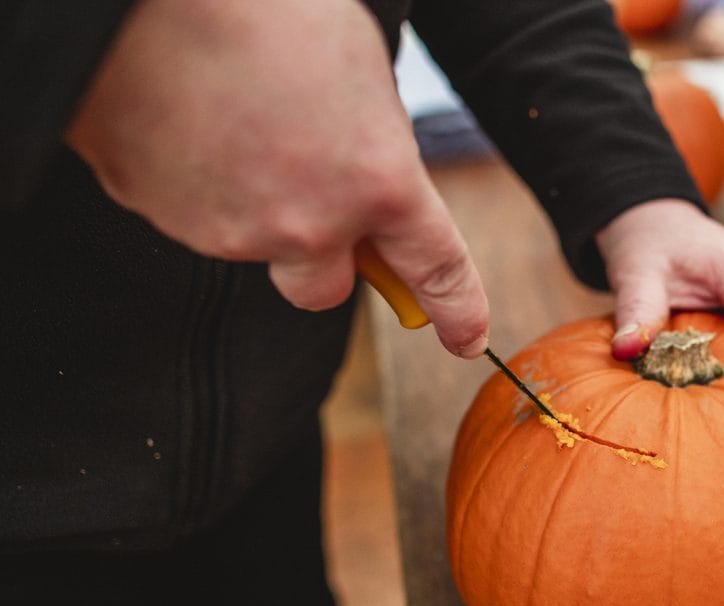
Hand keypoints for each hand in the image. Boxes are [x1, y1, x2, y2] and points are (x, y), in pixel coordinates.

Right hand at [67, 0, 488, 357]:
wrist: (144, 0)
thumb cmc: (263, 11)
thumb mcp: (359, 67)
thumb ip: (374, 141)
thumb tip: (369, 164)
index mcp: (379, 182)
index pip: (436, 268)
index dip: (456, 309)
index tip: (463, 338)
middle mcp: (312, 224)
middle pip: (326, 289)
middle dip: (323, 260)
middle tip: (307, 204)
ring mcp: (235, 232)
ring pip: (256, 245)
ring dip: (255, 206)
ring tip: (235, 122)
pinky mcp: (168, 221)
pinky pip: (196, 218)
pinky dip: (199, 186)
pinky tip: (192, 125)